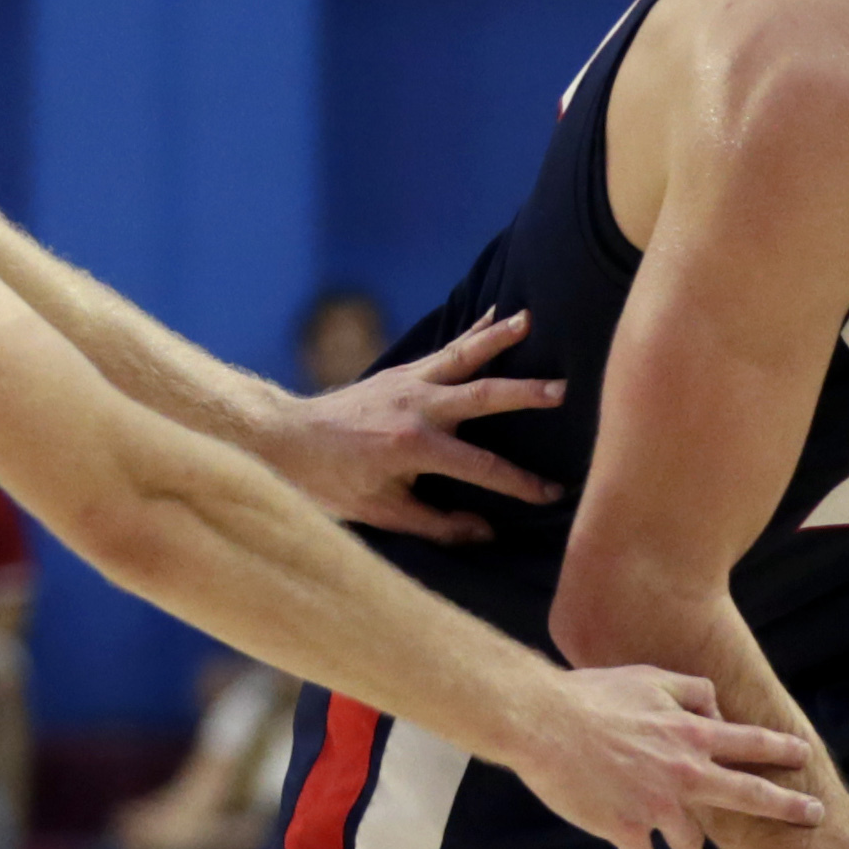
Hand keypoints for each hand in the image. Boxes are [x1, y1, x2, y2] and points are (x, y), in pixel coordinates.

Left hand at [268, 311, 566, 543]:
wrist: (284, 440)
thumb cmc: (331, 483)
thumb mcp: (382, 513)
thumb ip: (437, 526)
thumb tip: (486, 533)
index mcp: (412, 446)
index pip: (481, 467)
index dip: (519, 484)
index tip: (551, 494)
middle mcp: (415, 407)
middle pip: (482, 397)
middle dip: (525, 395)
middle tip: (563, 390)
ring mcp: (408, 382)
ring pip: (463, 356)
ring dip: (498, 339)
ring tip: (530, 321)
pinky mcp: (401, 371)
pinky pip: (446, 349)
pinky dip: (473, 333)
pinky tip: (497, 315)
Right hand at [505, 666, 820, 848]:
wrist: (545, 724)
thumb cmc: (592, 696)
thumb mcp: (649, 677)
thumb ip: (689, 690)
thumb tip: (715, 705)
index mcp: (691, 734)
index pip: (750, 743)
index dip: (782, 750)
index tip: (804, 757)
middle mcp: (684, 773)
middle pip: (748, 794)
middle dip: (787, 806)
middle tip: (813, 815)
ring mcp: (657, 805)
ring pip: (690, 840)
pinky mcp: (625, 829)